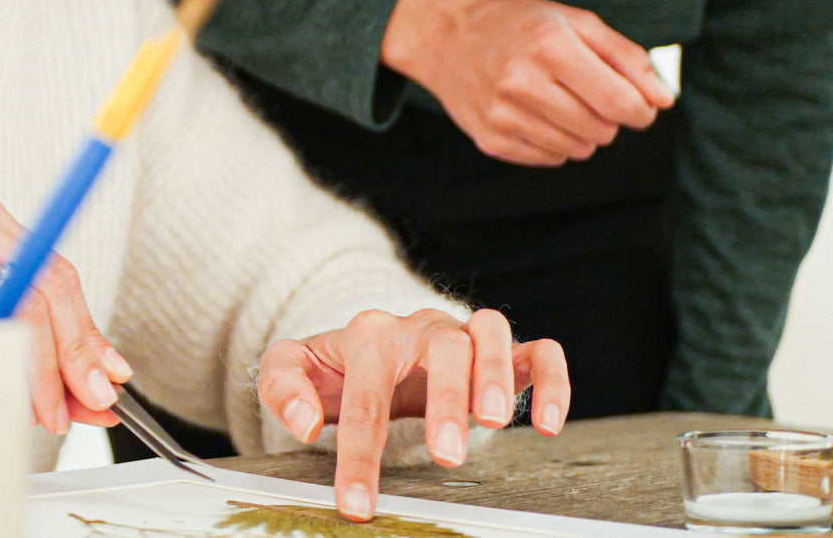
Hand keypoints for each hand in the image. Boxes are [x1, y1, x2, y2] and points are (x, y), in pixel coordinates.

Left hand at [258, 308, 568, 522]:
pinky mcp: (504, 355)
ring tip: (493, 424)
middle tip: (446, 453)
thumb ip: (281, 387)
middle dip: (446, 398)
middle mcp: (420, 329)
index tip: (358, 503)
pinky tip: (547, 423)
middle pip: (441, 346)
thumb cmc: (335, 368)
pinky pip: (539, 350)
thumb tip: (306, 423)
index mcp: (369, 335)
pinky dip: (551, 379)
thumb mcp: (292, 368)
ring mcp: (464, 337)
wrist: (368, 346)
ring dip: (495, 374)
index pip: (366, 388)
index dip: (362, 449)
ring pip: (490, 331)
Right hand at [381, 0, 674, 166]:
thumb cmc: (519, 25)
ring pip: (579, 149)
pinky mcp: (490, 140)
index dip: (641, 110)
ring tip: (559, 101)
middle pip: (602, 130)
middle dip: (609, 117)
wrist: (447, 39)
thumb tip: (664, 100)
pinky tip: (537, 114)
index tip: (639, 105)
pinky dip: (556, 142)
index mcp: (549, 47)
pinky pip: (550, 159)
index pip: (619, 102)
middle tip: (587, 92)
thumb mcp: (575, 22)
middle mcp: (522, 83)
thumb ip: (627, 58)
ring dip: (583, 131)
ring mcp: (502, 116)